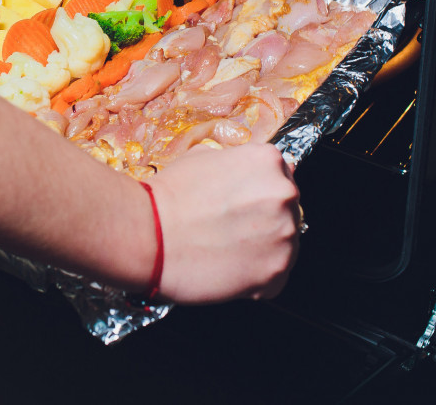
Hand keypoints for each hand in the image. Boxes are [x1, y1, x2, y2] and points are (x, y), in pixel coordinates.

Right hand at [146, 142, 300, 303]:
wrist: (148, 233)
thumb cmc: (168, 196)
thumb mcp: (201, 156)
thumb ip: (235, 162)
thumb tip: (248, 172)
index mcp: (268, 161)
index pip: (279, 177)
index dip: (257, 193)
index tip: (240, 205)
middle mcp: (284, 193)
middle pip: (287, 210)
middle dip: (263, 221)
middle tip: (229, 229)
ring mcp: (284, 234)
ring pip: (285, 245)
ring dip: (261, 250)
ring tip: (226, 250)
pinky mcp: (276, 271)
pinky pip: (276, 278)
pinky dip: (257, 279)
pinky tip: (228, 269)